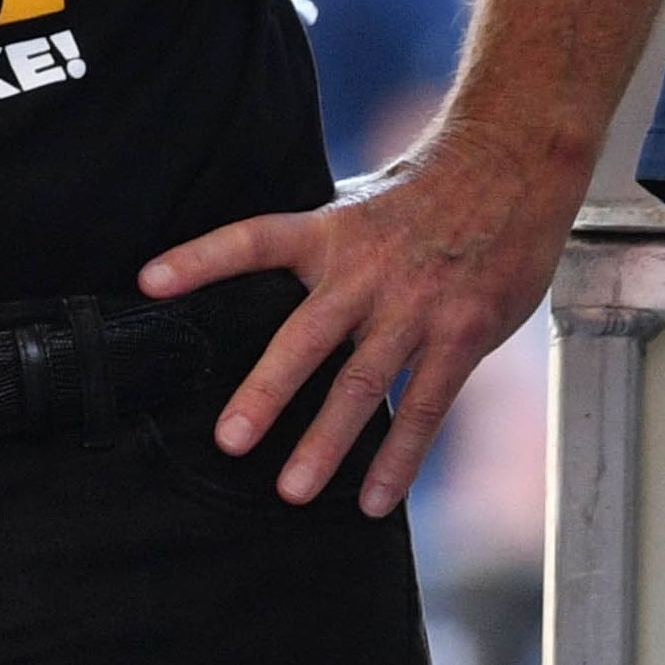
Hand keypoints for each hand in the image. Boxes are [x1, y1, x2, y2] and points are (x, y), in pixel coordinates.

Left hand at [140, 123, 571, 514]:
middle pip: (305, 337)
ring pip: (362, 384)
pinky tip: (377, 499)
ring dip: (327, 442)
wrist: (514, 164)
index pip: (254, 240)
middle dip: (266, 392)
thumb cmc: (429, 191)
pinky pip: (425, 407)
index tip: (150, 281)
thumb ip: (322, 247)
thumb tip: (270, 285)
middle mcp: (366, 272)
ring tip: (292, 490)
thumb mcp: (362, 202)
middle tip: (229, 439)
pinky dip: (400, 458)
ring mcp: (415, 307)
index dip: (201, 258)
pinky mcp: (461, 335)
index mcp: (331, 232)